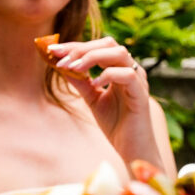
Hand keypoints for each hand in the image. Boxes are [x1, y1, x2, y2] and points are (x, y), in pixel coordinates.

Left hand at [47, 37, 156, 161]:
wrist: (132, 150)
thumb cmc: (116, 125)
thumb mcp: (92, 99)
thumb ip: (80, 82)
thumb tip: (61, 66)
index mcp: (120, 69)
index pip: (99, 47)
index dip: (76, 46)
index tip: (53, 50)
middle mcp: (131, 70)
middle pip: (109, 43)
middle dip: (81, 48)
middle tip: (60, 57)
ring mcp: (138, 81)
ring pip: (119, 53)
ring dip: (92, 57)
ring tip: (73, 67)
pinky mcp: (141, 95)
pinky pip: (127, 75)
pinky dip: (108, 75)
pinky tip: (93, 84)